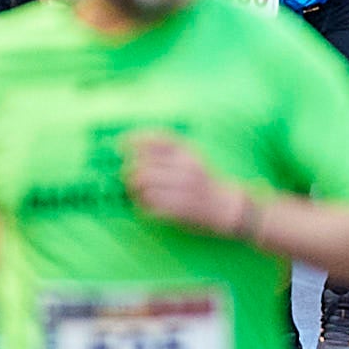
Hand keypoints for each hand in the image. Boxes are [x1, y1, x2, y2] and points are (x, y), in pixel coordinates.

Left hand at [123, 132, 247, 239]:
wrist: (228, 206)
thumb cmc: (204, 181)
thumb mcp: (190, 157)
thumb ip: (167, 150)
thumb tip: (133, 146)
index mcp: (187, 153)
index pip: (155, 140)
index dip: (133, 140)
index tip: (120, 146)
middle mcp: (185, 168)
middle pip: (142, 166)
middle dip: (129, 173)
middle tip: (128, 179)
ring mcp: (183, 189)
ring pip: (144, 186)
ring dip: (134, 191)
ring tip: (137, 194)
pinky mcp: (181, 209)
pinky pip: (151, 205)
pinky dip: (142, 206)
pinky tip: (146, 206)